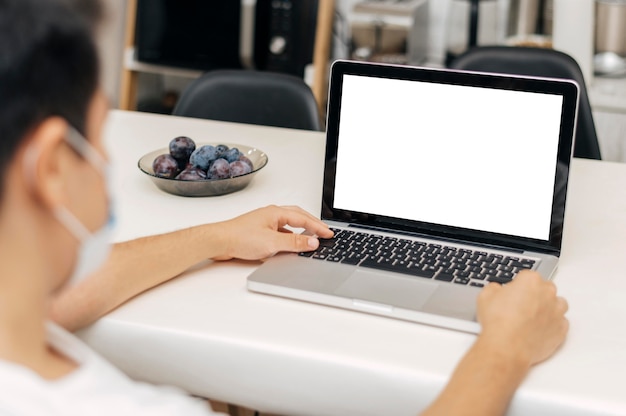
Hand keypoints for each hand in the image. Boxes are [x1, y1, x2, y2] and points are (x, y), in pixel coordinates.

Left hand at [211, 205, 333, 260]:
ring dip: (301, 230)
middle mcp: (271, 215)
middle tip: (324, 232)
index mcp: (276, 212)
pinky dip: (290, 237)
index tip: (328, 233)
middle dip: (312, 224)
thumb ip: (294, 243)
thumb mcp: (272, 242)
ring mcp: (265, 223)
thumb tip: (312, 242)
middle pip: (298, 216)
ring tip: (311, 237)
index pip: (303, 218)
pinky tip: (291, 245)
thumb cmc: (239, 237)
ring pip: (289, 224)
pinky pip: (280, 232)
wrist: (218, 242)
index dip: (318, 226)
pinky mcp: (259, 232)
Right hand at [477, 270, 568, 366]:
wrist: (506, 347)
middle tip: (520, 304)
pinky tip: (539, 328)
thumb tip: (497, 290)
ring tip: (533, 316)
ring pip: (558, 304)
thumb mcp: (485, 296)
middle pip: (545, 288)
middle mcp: (547, 294)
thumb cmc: (498, 322)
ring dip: (548, 307)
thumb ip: (495, 288)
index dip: (518, 284)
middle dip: (535, 294)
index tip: (512, 292)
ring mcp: (557, 312)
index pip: (527, 276)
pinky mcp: (561, 330)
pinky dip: (552, 324)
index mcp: (530, 281)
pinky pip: (561, 323)